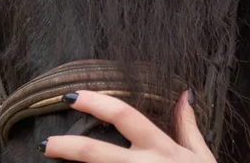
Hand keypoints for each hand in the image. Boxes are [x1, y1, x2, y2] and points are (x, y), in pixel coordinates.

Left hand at [40, 90, 216, 162]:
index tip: (73, 96)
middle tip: (48, 142)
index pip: (126, 116)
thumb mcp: (201, 154)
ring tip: (55, 162)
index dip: (98, 103)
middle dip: (68, 146)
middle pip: (97, 152)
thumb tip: (185, 93)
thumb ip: (188, 125)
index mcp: (161, 147)